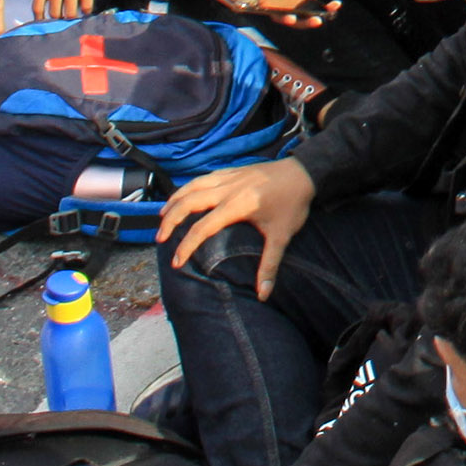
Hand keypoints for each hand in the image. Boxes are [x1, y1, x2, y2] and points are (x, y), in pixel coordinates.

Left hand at [35, 0, 106, 18]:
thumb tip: (48, 4)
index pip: (37, 8)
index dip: (40, 21)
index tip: (45, 26)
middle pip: (54, 14)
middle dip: (58, 21)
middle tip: (63, 25)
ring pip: (70, 12)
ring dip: (72, 18)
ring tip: (75, 21)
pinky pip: (86, 4)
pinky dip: (86, 11)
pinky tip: (87, 12)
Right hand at [160, 159, 317, 297]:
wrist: (305, 172)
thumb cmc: (293, 204)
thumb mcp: (282, 236)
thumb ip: (270, 265)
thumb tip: (264, 294)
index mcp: (237, 204)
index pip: (202, 227)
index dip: (186, 246)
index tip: (176, 262)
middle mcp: (228, 188)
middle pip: (189, 201)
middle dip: (171, 219)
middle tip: (160, 238)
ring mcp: (229, 176)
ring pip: (193, 185)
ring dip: (175, 200)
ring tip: (163, 216)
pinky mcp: (233, 170)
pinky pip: (203, 178)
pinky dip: (188, 187)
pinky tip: (184, 196)